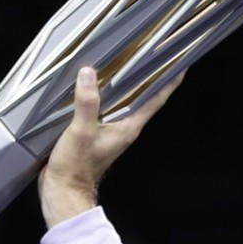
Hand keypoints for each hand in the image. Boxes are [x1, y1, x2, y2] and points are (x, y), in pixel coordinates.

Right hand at [37, 66, 183, 227]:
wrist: (63, 190)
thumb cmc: (76, 166)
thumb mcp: (81, 132)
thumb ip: (87, 104)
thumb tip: (89, 74)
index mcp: (128, 127)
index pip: (154, 100)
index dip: (168, 82)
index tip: (179, 65)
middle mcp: (124, 127)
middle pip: (142, 97)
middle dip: (150, 77)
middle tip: (154, 53)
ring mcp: (111, 130)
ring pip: (124, 101)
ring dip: (127, 83)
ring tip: (128, 60)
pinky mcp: (96, 131)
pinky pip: (106, 106)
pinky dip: (106, 92)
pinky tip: (97, 82)